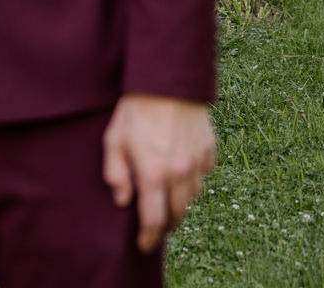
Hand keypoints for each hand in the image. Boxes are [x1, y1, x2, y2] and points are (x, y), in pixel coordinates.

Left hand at [102, 93, 216, 252]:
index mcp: (153, 173)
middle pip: (177, 214)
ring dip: (180, 201)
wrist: (168, 79)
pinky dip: (193, 178)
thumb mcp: (114, 140)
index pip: (154, 220)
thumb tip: (123, 200)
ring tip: (168, 195)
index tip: (144, 245)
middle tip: (155, 223)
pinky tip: (182, 168)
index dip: (149, 238)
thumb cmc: (137, 109)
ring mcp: (197, 161)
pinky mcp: (209, 148)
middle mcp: (179, 172)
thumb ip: (116, 175)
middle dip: (166, 224)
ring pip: (193, 196)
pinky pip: (204, 174)